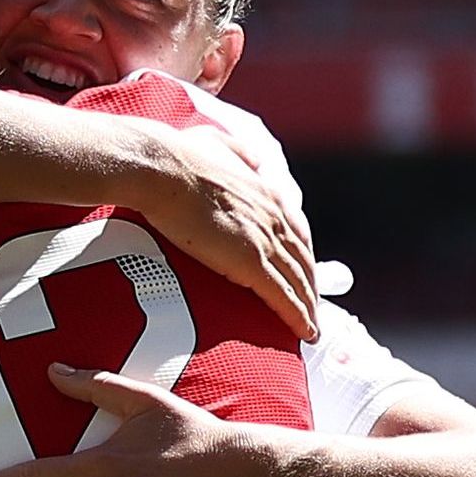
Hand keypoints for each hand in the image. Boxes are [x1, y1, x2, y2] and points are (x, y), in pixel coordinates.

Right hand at [120, 120, 323, 338]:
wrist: (160, 168)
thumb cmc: (176, 156)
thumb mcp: (218, 143)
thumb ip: (240, 151)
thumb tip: (256, 159)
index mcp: (267, 191)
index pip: (297, 230)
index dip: (304, 255)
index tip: (306, 272)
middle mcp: (274, 214)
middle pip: (304, 259)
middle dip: (311, 287)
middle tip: (315, 309)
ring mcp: (264, 238)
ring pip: (298, 281)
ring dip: (310, 308)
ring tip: (312, 329)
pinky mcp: (250, 261)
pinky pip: (282, 295)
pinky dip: (299, 316)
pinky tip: (306, 333)